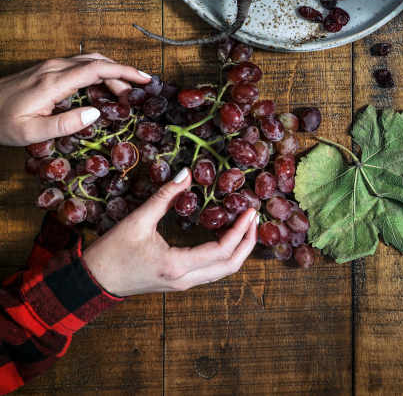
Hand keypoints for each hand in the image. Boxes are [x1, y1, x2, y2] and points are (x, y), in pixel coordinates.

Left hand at [0, 54, 151, 146]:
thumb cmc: (0, 122)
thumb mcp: (31, 133)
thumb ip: (65, 124)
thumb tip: (97, 113)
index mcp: (53, 82)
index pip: (97, 69)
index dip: (125, 72)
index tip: (145, 79)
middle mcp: (54, 68)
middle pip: (98, 62)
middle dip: (122, 76)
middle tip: (133, 99)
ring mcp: (50, 66)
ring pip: (90, 61)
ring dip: (111, 74)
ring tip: (121, 95)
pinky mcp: (47, 69)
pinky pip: (80, 65)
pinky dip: (98, 73)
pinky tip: (101, 89)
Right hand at [83, 168, 257, 295]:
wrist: (92, 282)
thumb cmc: (111, 253)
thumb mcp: (136, 221)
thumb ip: (165, 197)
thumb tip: (188, 173)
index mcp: (176, 266)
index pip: (221, 251)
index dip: (240, 231)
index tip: (251, 211)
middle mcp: (184, 280)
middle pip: (230, 266)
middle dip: (248, 242)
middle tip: (255, 218)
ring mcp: (183, 285)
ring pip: (223, 272)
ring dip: (239, 250)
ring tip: (246, 225)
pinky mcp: (180, 283)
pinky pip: (212, 271)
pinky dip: (225, 255)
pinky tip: (225, 235)